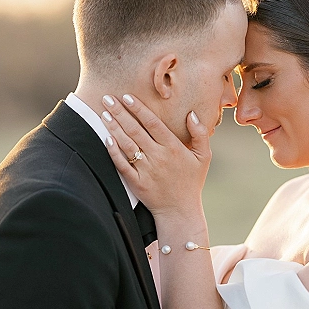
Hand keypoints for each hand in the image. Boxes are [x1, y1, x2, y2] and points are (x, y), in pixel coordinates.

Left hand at [102, 94, 210, 217]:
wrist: (180, 211)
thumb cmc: (192, 182)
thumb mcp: (204, 157)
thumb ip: (199, 134)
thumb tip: (191, 114)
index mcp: (173, 148)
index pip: (152, 123)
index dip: (138, 108)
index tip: (126, 96)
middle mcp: (158, 157)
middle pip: (135, 130)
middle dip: (120, 112)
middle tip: (107, 98)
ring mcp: (146, 170)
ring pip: (127, 144)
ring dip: (114, 128)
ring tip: (104, 114)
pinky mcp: (136, 182)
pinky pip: (122, 164)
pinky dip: (113, 152)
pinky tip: (106, 139)